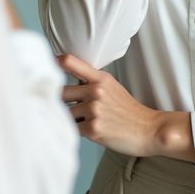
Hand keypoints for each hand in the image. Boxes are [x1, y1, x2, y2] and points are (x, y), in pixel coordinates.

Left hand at [58, 54, 193, 160]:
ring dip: (69, 119)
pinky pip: (72, 129)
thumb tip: (65, 82)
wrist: (147, 130)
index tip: (46, 68)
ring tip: (83, 121)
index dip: (54, 63)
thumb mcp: (111, 86)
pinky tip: (88, 131)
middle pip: (60, 92)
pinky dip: (76, 131)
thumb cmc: (127, 110)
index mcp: (100, 78)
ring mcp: (95, 110)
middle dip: (59, 102)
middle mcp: (96, 91)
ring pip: (65, 113)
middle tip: (66, 107)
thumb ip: (90, 81)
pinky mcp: (93, 129)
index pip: (70, 62)